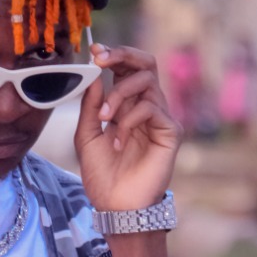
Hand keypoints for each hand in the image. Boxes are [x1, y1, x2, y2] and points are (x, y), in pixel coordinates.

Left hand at [74, 45, 181, 213]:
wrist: (115, 206)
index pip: (127, 69)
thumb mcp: (86, 135)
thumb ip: (90, 105)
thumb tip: (94, 74)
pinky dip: (129, 120)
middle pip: (146, 63)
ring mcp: (160, 118)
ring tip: (104, 118)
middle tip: (102, 59)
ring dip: (119, 95)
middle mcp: (147, 107)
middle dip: (123, 55)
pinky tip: (118, 141)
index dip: (114, 54)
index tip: (94, 50)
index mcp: (127, 105)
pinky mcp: (170, 132)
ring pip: (146, 82)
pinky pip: (151, 108)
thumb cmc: (102, 174)